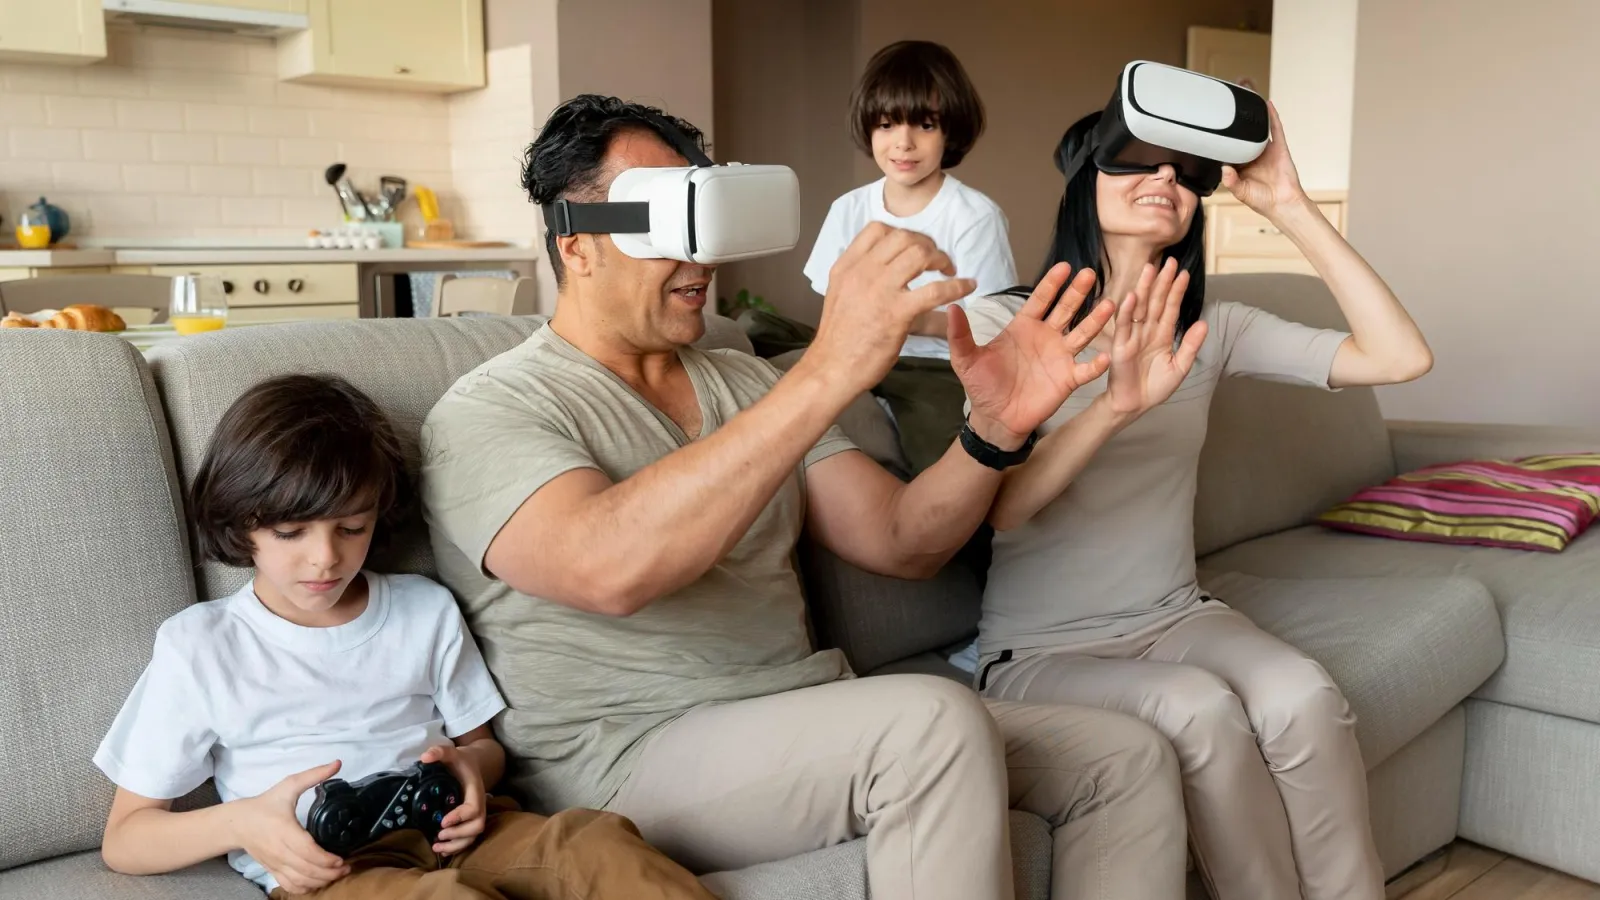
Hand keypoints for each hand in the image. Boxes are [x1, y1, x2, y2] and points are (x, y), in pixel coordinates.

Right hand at [236, 760, 348, 894]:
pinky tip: (317, 882)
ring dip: (320, 882)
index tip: (341, 859)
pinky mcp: (272, 870)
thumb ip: (314, 775)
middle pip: (307, 870)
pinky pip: (288, 886)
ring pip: (299, 881)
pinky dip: (304, 888)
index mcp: (284, 830)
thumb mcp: (289, 785)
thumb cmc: (265, 804)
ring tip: (336, 875)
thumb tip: (337, 763)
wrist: (237, 822)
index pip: (307, 851)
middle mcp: (280, 850)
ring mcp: (275, 863)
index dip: (326, 859)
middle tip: (346, 868)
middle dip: (329, 873)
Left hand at [420, 744, 487, 856]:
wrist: (474, 764)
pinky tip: (442, 850)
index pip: (474, 808)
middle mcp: (479, 805)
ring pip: (473, 836)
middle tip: (439, 835)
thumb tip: (425, 757)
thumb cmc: (461, 761)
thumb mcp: (452, 752)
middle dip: (458, 835)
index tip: (443, 821)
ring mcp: (476, 814)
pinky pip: (468, 838)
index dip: (460, 817)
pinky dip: (457, 847)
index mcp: (475, 790)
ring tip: (437, 847)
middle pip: (477, 826)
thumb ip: (439, 751)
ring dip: (457, 845)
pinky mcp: (470, 820)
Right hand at [808, 222, 976, 392]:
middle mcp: (862, 272)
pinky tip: (967, 287)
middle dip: (926, 244)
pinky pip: (934, 290)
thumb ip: (858, 278)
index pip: (877, 229)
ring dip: (941, 259)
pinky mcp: (897, 313)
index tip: (914, 247)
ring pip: (919, 255)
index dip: (903, 233)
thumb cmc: (838, 339)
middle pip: (903, 238)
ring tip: (948, 270)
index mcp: (847, 267)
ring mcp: (880, 291)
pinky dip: (956, 285)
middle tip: (936, 260)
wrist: (832, 369)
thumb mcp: (839, 295)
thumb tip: (884, 269)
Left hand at [948, 262, 1115, 447]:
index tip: (1065, 267)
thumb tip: (951, 307)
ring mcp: (1059, 357)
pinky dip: (1096, 364)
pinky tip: (1105, 355)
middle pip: (1066, 310)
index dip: (1052, 284)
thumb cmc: (982, 386)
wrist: (995, 418)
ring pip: (1082, 334)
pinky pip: (1086, 370)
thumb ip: (961, 334)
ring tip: (1110, 304)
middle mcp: (1046, 337)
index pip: (1041, 300)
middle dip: (1078, 292)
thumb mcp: (966, 359)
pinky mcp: (1067, 379)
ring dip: (1096, 320)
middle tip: (1090, 273)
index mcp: (1024, 327)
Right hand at [1102, 259, 1207, 418]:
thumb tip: (1204, 323)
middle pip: (1155, 301)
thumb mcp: (1180, 366)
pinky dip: (1127, 311)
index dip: (1177, 291)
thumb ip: (1191, 345)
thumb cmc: (1155, 387)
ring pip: (1140, 307)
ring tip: (1150, 268)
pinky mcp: (1120, 345)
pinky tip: (1132, 295)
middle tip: (1169, 261)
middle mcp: (1148, 331)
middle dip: (1162, 282)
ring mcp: (1133, 336)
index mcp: (1163, 335)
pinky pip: (1124, 325)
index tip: (1184, 274)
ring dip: (1144, 288)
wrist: (1136, 404)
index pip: (1170, 308)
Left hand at [1221, 102, 1307, 217]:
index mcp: (1241, 167)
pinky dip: (1272, 117)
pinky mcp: (1279, 148)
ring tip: (1245, 101)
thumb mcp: (1241, 192)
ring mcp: (1266, 151)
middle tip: (1225, 110)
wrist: (1284, 204)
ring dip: (1253, 118)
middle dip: (1236, 126)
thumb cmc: (1263, 201)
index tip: (1211, 131)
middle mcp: (1253, 157)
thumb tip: (1223, 170)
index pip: (1229, 150)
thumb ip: (1231, 182)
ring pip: (1258, 131)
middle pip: (1242, 137)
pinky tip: (1267, 105)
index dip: (1222, 141)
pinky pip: (1276, 129)